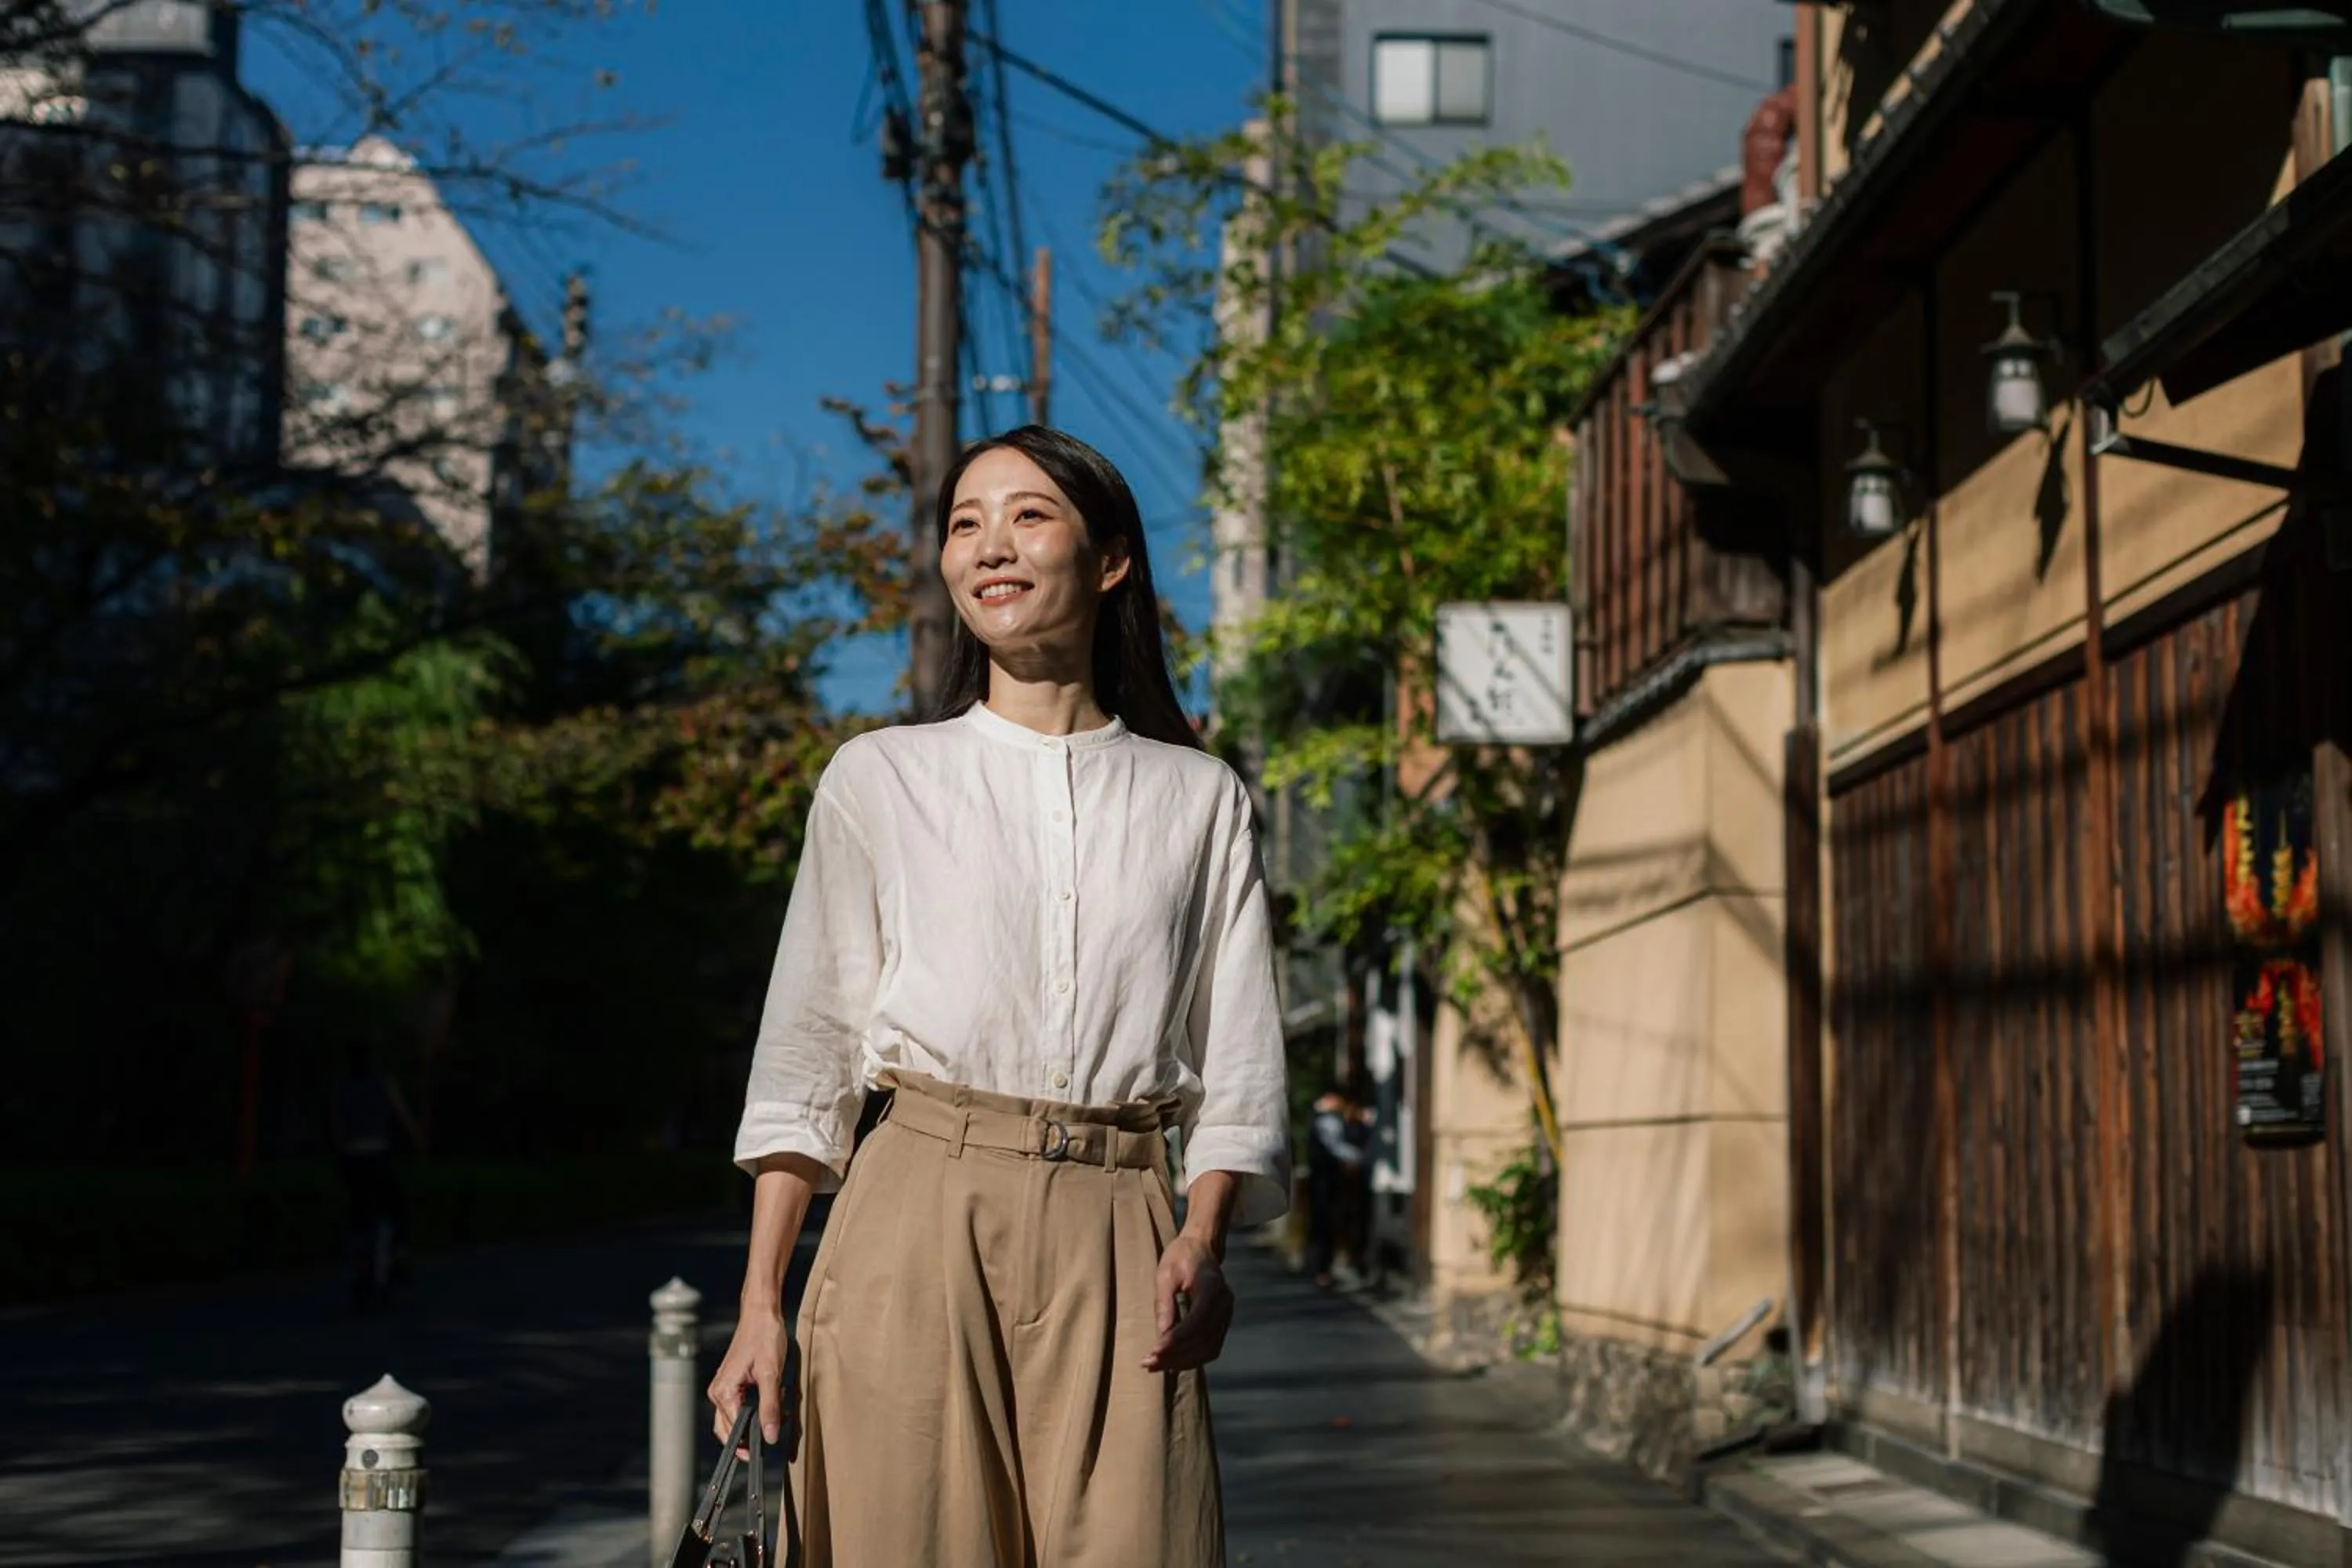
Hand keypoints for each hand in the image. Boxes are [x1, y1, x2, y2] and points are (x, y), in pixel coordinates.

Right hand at [709, 1306, 789, 1456]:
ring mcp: (723, 1387)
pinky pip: (738, 1406)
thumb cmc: (765, 1337)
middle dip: (748, 1438)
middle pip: (728, 1430)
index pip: (732, 1431)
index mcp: (723, 1392)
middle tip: (771, 1439)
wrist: (761, 1313)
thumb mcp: (771, 1375)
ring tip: (776, 1420)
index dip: (748, 1444)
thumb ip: (770, 1407)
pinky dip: (753, 1412)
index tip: (764, 1452)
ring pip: (734, 1419)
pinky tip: (772, 1407)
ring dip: (753, 1424)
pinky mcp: (731, 1383)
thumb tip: (769, 1436)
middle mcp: (717, 1392)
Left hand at [1146, 1234, 1233, 1372]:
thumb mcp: (1165, 1274)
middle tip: (1148, 1363)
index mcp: (1211, 1286)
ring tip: (1157, 1366)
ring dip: (1184, 1361)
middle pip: (1203, 1339)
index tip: (1154, 1351)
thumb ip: (1164, 1304)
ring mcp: (1227, 1313)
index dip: (1176, 1340)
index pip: (1197, 1321)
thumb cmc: (1180, 1257)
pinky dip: (1193, 1357)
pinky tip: (1173, 1362)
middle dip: (1176, 1355)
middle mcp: (1224, 1302)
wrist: (1201, 1247)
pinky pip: (1211, 1347)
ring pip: (1209, 1348)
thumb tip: (1161, 1336)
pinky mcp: (1224, 1321)